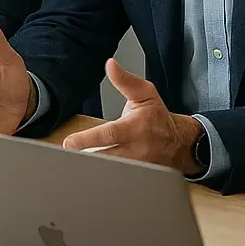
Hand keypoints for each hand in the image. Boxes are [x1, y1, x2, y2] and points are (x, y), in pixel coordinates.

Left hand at [62, 58, 202, 174]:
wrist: (179, 142)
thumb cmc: (157, 117)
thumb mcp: (145, 93)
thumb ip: (125, 80)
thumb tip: (110, 64)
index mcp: (136, 128)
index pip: (109, 135)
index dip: (88, 139)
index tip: (69, 143)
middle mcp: (137, 150)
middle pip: (107, 158)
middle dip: (85, 159)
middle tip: (64, 158)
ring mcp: (139, 168)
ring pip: (112, 172)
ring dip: (92, 171)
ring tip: (72, 168)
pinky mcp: (140, 179)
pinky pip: (118, 181)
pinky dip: (105, 180)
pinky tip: (89, 179)